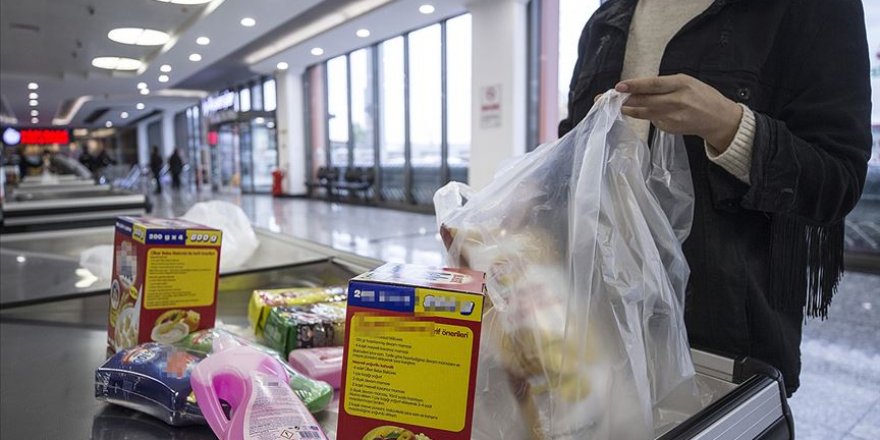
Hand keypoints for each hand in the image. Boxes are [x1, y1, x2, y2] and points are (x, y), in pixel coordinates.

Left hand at [615, 74, 741, 151]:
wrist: (718, 119)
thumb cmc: (701, 96)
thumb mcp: (687, 82)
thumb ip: (665, 84)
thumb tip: (638, 87)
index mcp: (681, 84)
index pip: (654, 85)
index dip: (635, 86)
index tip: (619, 87)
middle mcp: (676, 101)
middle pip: (644, 101)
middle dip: (623, 99)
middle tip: (605, 98)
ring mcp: (672, 118)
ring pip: (643, 113)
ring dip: (627, 109)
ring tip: (614, 105)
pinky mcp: (669, 128)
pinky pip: (651, 120)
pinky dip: (644, 115)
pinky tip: (640, 111)